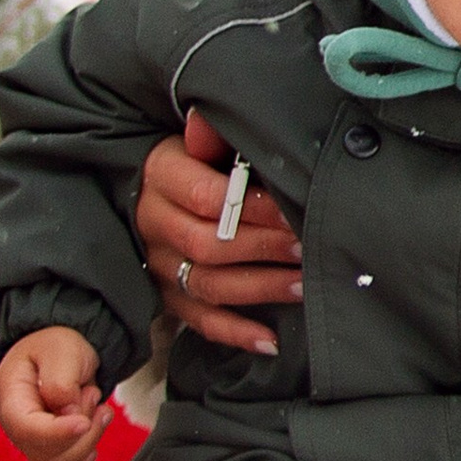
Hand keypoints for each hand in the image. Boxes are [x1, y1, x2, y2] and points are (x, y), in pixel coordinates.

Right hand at [0, 327, 110, 460]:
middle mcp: (15, 428)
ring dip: (91, 439)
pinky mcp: (47, 453)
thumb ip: (61, 381)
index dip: (57, 433)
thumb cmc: (54, 348)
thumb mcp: (60, 349)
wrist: (57, 354)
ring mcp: (31, 444)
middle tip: (91, 392)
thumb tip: (67, 413)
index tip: (83, 422)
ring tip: (98, 407)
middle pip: (48, 453)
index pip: (27, 430)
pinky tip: (93, 435)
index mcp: (10, 399)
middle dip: (83, 427)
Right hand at [133, 111, 301, 357]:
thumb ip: (214, 131)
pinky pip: (199, 321)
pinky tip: (270, 340)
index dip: (254, 207)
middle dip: (264, 248)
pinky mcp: (169, 295)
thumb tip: (219, 120)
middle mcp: (154, 224)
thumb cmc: (197, 157)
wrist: (153, 184)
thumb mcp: (202, 136)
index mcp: (161, 177)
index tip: (293, 210)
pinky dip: (235, 333)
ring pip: (208, 285)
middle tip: (306, 247)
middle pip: (207, 245)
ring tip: (302, 285)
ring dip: (260, 288)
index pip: (206, 198)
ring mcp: (159, 264)